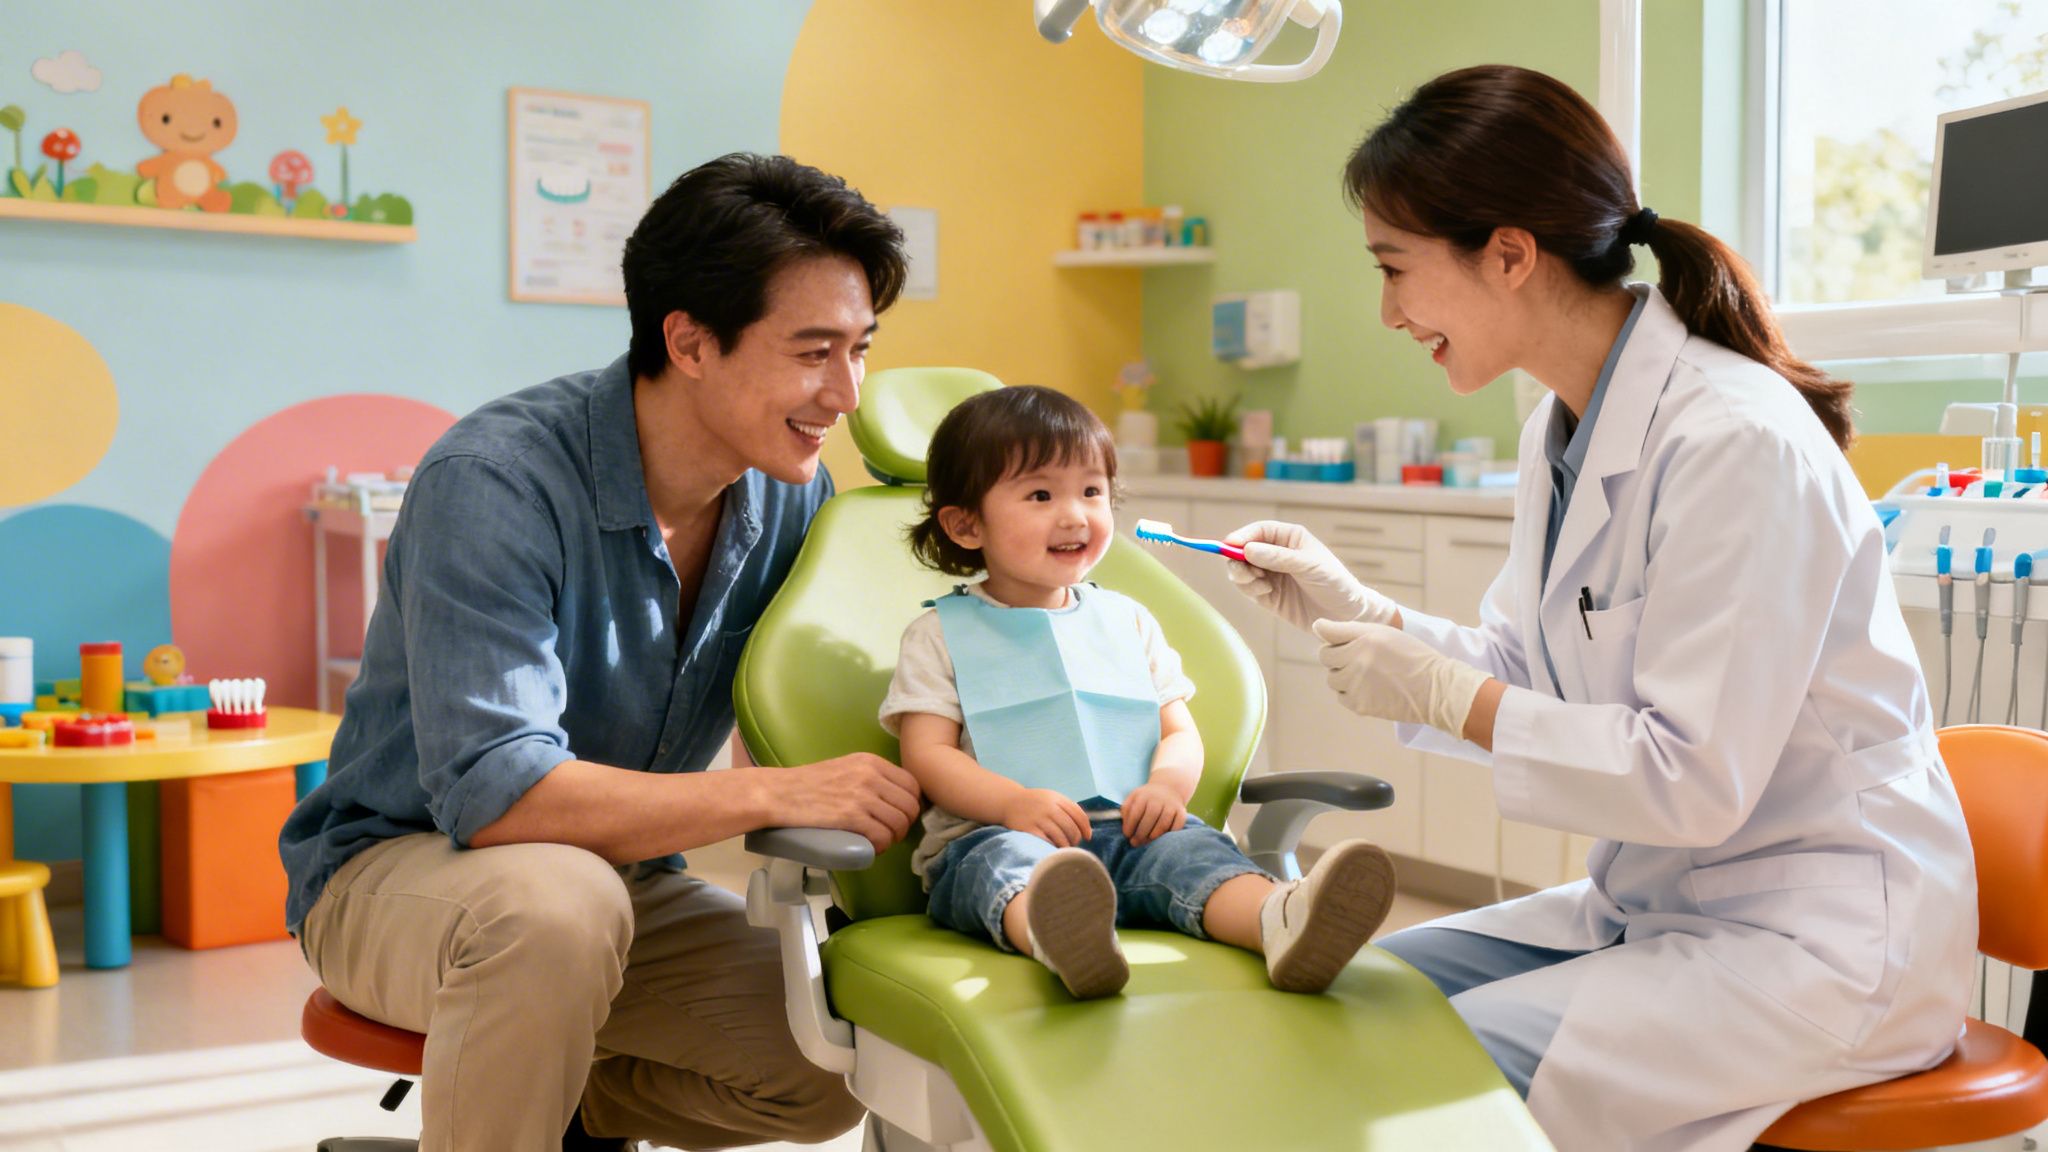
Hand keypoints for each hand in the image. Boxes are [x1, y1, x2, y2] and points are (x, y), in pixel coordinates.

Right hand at [774, 753, 923, 854]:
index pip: (912, 785)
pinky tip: (871, 849)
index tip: (898, 817)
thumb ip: (868, 778)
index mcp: (871, 761)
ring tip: (878, 843)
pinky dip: (880, 847)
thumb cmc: (806, 784)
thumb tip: (890, 799)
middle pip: (910, 806)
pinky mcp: (851, 816)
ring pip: (899, 823)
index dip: (910, 806)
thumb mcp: (844, 768)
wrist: (776, 793)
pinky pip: (882, 836)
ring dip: (893, 838)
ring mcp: (862, 795)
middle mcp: (871, 775)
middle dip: (904, 825)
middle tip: (889, 834)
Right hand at [1001, 788, 1091, 846]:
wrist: (1008, 802)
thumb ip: (1067, 808)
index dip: (1086, 828)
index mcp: (1057, 798)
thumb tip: (1086, 830)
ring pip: (1061, 837)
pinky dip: (1052, 847)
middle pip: (1071, 828)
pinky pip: (1046, 842)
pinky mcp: (1028, 829)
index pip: (1079, 815)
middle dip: (1075, 839)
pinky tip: (1052, 848)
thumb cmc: (1034, 803)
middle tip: (1073, 844)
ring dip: (1065, 846)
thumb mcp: (1051, 798)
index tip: (1088, 837)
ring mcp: (1038, 818)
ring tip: (1064, 848)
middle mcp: (1049, 807)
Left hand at [1121, 782, 1188, 845]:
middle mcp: (1158, 799)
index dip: (1130, 826)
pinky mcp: (1182, 812)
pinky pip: (1176, 827)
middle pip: (1149, 819)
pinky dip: (1168, 834)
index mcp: (1144, 795)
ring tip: (1146, 841)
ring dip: (1153, 836)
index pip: (1135, 813)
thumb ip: (1126, 809)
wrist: (1168, 787)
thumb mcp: (1134, 798)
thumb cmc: (1146, 798)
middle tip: (1135, 842)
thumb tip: (1125, 824)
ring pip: (1163, 825)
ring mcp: (1171, 805)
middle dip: (1140, 834)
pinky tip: (1161, 838)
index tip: (1127, 835)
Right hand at [1221, 520, 1399, 633]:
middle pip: (1243, 550)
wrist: (1345, 615)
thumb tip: (1247, 549)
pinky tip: (1266, 593)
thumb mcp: (1309, 565)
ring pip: (1241, 570)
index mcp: (1289, 538)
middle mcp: (1276, 554)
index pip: (1259, 531)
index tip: (1229, 545)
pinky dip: (1250, 590)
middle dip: (1238, 560)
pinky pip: (1247, 588)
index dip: (1242, 536)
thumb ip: (1277, 557)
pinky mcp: (1267, 595)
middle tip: (1244, 572)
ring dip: (1244, 577)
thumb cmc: (1334, 582)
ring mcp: (1270, 574)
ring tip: (1262, 586)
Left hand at [1313, 619, 1491, 735]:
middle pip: (1326, 656)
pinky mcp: (1358, 704)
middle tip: (1358, 659)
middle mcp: (1355, 658)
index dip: (1330, 635)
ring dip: (1343, 676)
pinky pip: (1342, 697)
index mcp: (1364, 637)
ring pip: (1332, 678)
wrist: (1435, 688)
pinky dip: (1351, 693)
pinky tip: (1369, 689)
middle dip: (1337, 656)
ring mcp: (1355, 683)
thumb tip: (1318, 627)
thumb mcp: (1386, 633)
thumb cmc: (1413, 656)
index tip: (1336, 638)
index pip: (1326, 632)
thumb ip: (1352, 630)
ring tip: (1366, 675)